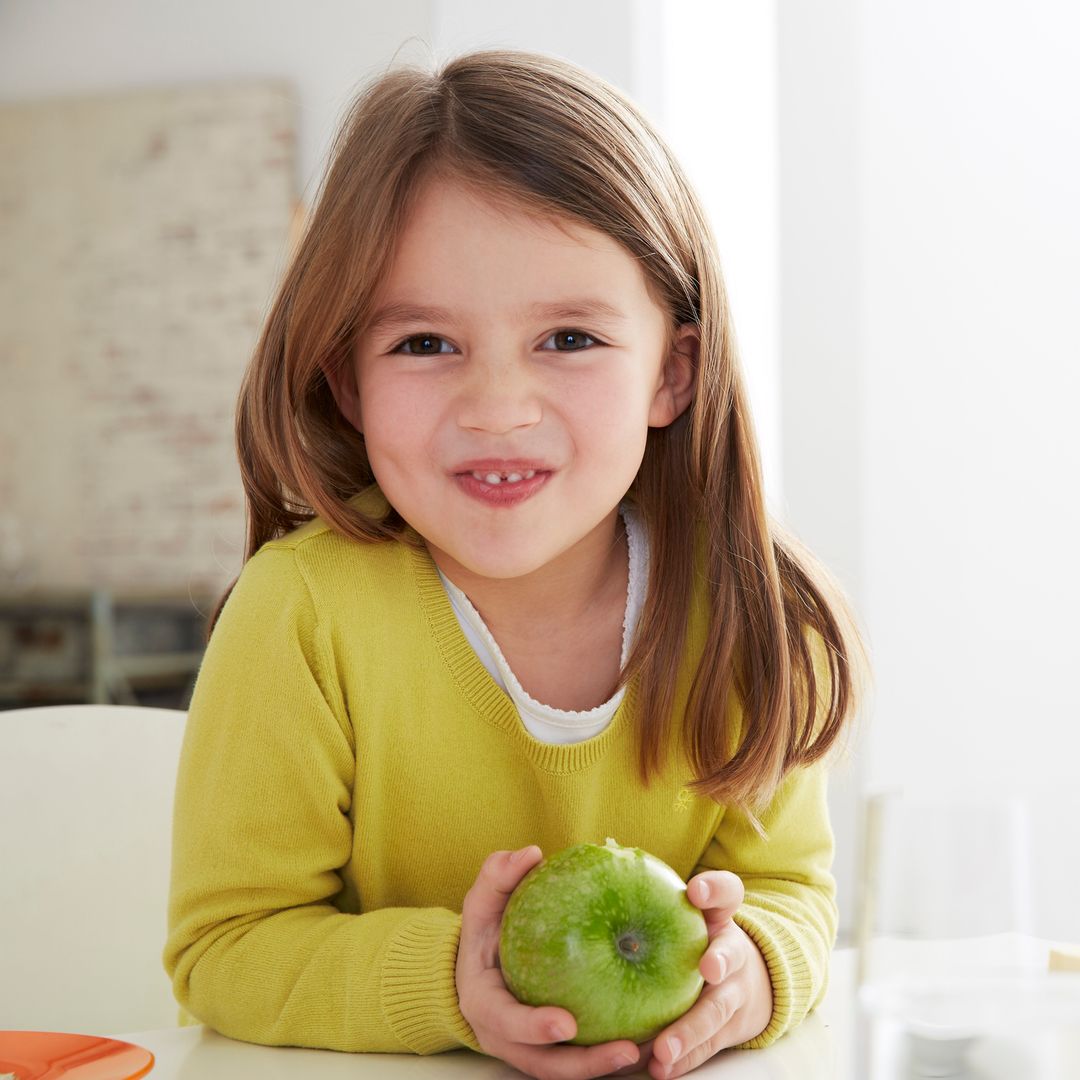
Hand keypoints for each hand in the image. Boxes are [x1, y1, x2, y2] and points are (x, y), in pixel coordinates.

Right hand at [456, 846, 641, 1079]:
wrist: (479, 965)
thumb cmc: (484, 931)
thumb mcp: (482, 902)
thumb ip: (498, 876)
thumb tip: (530, 853)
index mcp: (484, 1003)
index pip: (506, 1022)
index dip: (534, 1028)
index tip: (567, 1024)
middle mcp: (505, 1037)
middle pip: (545, 1064)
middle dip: (586, 1064)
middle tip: (626, 1050)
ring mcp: (528, 1050)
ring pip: (567, 1070)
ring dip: (606, 1068)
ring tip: (648, 1051)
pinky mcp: (551, 1051)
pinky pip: (581, 1059)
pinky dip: (610, 1057)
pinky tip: (649, 1041)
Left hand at [646, 871, 772, 1078]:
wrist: (743, 981)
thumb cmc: (691, 938)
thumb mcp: (684, 913)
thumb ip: (650, 896)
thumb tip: (588, 864)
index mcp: (718, 919)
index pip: (726, 893)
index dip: (715, 889)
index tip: (696, 889)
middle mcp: (730, 955)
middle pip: (730, 955)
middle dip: (720, 960)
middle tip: (707, 968)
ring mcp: (732, 995)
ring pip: (716, 1013)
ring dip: (691, 1031)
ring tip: (664, 1049)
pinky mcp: (726, 1030)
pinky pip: (705, 1047)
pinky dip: (684, 1059)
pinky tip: (659, 1069)